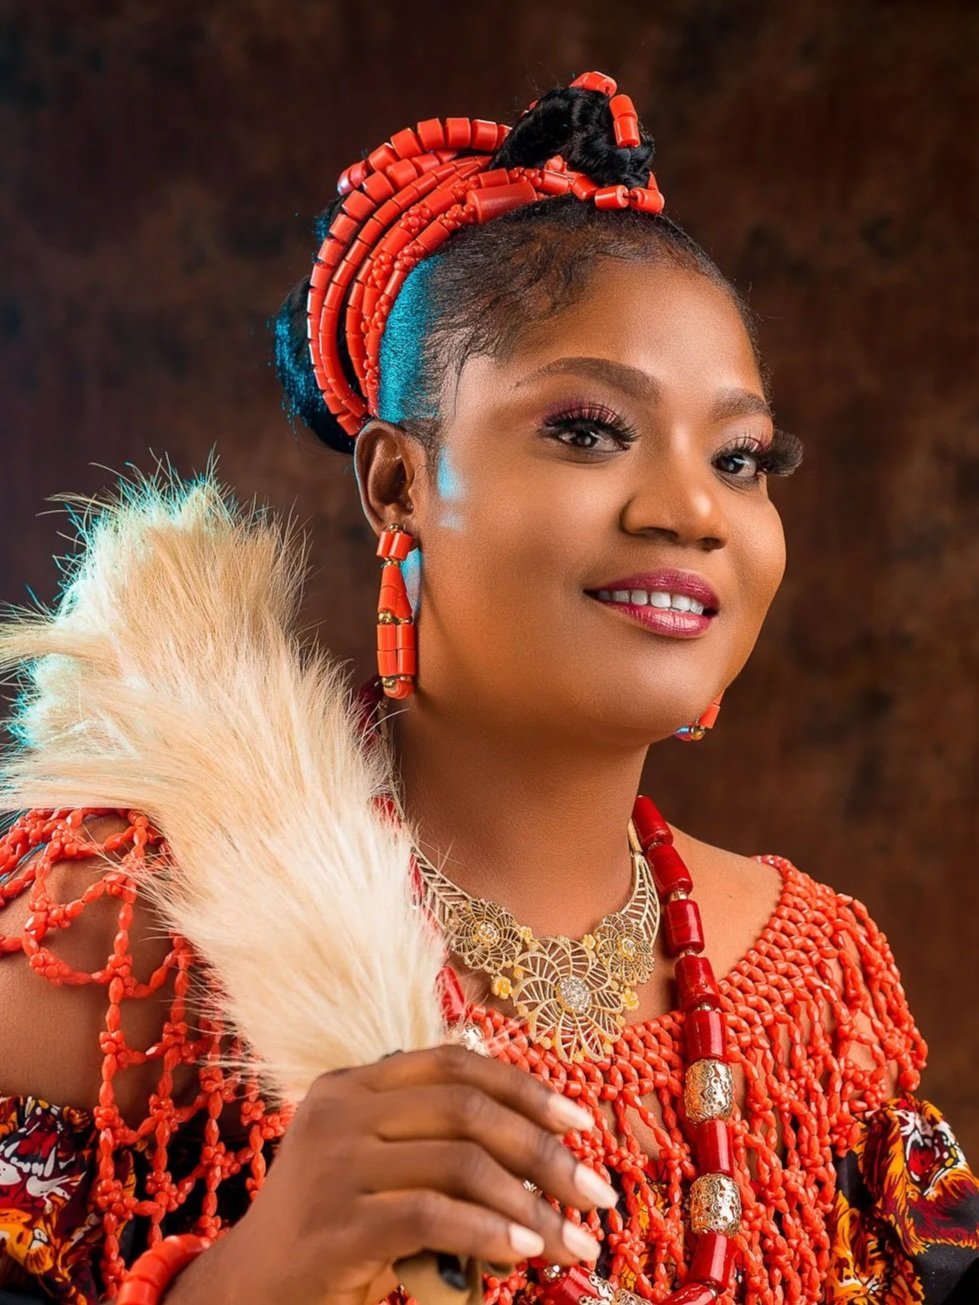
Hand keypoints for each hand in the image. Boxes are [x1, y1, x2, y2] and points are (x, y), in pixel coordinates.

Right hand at [178, 1044, 615, 1304]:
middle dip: (544, 1152)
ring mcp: (331, 1167)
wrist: (248, 1292)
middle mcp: (338, 1111)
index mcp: (351, 1085)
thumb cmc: (330, 1227)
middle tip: (595, 1195)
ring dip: (532, 1205)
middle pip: (466, 1110)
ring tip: (574, 1242)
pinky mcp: (333, 1228)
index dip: (524, 1088)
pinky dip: (489, 1233)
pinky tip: (524, 1253)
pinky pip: (431, 1217)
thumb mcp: (374, 1165)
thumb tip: (537, 1136)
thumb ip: (431, 1137)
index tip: (580, 1125)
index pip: (453, 1064)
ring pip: (458, 1163)